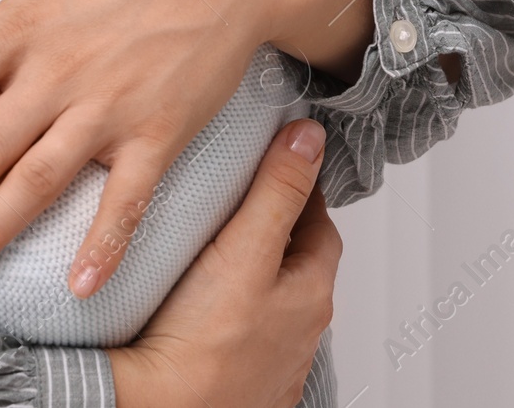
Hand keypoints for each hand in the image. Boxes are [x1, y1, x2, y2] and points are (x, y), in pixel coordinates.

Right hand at [109, 119, 339, 407]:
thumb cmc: (205, 348)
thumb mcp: (246, 250)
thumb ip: (276, 191)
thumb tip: (308, 138)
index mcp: (311, 293)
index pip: (318, 221)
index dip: (296, 188)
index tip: (273, 165)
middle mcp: (300, 330)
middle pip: (293, 259)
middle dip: (270, 227)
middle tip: (236, 200)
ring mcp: (270, 358)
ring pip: (266, 296)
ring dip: (246, 270)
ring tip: (209, 247)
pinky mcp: (237, 376)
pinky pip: (239, 328)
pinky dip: (224, 307)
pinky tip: (195, 301)